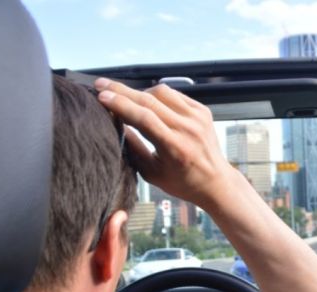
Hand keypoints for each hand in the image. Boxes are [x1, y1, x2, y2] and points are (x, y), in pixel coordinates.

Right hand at [94, 78, 234, 208]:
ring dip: (140, 92)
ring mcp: (197, 118)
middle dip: (121, 90)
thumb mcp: (151, 173)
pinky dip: (158, 95)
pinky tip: (148, 100)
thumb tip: (114, 122)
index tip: (101, 96)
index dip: (121, 104)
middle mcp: (188, 129)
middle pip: (149, 100)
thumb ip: (133, 147)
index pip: (143, 118)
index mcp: (175, 147)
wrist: (215, 182)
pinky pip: (175, 94)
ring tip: (125, 97)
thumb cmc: (182, 182)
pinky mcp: (203, 111)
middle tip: (101, 85)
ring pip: (162, 92)